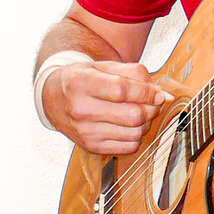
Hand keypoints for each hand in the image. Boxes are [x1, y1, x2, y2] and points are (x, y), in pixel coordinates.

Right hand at [41, 58, 181, 154]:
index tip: (158, 94)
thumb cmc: (81, 80)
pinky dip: (136, 137)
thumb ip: (133, 74)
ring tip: (141, 114)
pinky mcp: (91, 146)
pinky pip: (128, 147)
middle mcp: (80, 109)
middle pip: (131, 115)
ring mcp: (84, 131)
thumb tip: (160, 94)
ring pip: (133, 133)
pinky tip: (130, 126)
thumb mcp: (102, 67)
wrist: (53, 98)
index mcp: (81, 83)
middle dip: (151, 109)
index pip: (122, 90)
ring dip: (145, 124)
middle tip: (153, 103)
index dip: (146, 93)